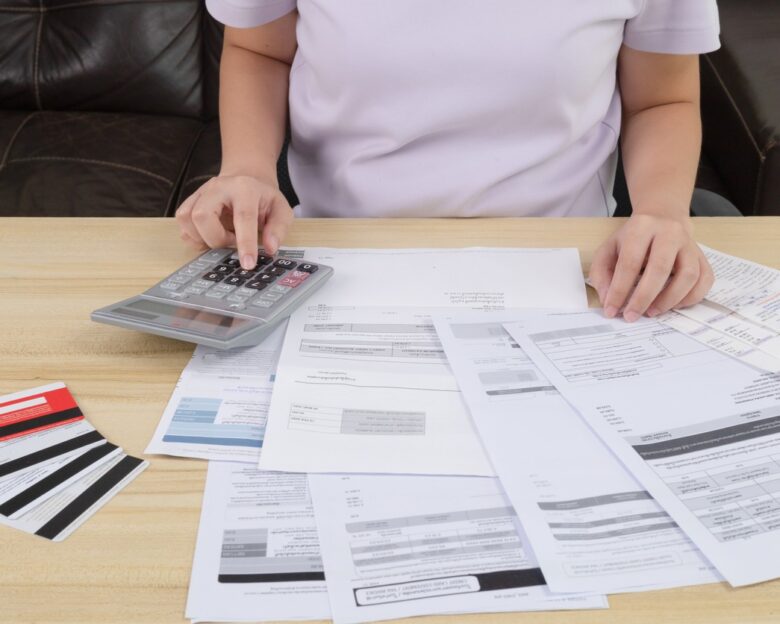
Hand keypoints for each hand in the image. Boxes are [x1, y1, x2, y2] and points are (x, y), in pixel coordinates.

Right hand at [175, 175, 293, 269]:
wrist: (246, 178)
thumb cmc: (263, 198)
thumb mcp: (281, 210)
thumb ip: (278, 229)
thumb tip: (270, 248)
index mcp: (244, 188)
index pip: (242, 217)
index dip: (245, 243)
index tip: (247, 264)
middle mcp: (218, 187)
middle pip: (202, 215)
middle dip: (216, 239)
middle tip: (231, 243)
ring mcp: (201, 192)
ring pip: (186, 219)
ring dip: (203, 238)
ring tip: (222, 238)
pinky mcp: (190, 200)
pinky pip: (182, 224)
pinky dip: (194, 237)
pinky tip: (210, 237)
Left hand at [589, 213, 713, 321]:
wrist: (662, 217)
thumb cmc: (633, 238)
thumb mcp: (609, 248)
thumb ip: (602, 272)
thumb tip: (608, 299)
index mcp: (642, 227)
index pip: (630, 262)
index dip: (619, 290)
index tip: (611, 310)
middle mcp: (670, 232)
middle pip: (660, 269)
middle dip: (643, 298)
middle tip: (632, 316)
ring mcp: (690, 244)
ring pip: (688, 275)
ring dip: (669, 299)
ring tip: (652, 312)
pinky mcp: (703, 256)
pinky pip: (705, 279)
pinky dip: (691, 297)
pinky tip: (674, 305)